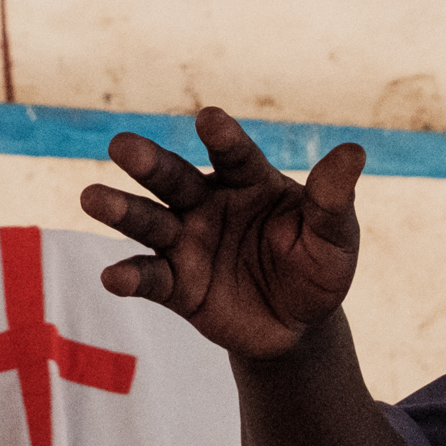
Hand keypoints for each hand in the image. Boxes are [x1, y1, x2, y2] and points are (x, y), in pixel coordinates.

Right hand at [83, 107, 362, 361]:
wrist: (298, 326)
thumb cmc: (317, 267)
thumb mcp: (335, 238)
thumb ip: (334, 200)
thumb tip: (354, 153)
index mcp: (248, 182)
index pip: (233, 155)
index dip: (222, 137)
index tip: (209, 119)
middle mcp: (208, 205)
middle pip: (174, 180)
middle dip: (149, 163)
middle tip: (122, 146)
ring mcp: (187, 244)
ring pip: (149, 222)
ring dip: (121, 210)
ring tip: (91, 197)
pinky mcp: (176, 286)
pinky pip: (149, 278)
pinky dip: (130, 276)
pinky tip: (113, 276)